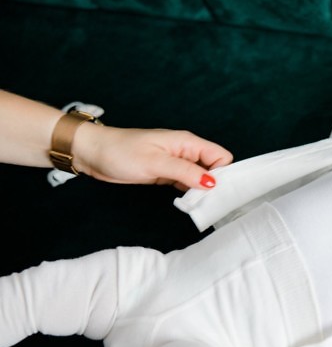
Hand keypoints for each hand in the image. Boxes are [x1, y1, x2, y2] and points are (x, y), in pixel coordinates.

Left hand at [73, 123, 232, 189]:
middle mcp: (185, 151)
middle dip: (215, 184)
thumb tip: (212, 183)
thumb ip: (185, 172)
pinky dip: (190, 193)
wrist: (93, 153)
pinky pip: (187, 183)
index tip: (217, 191)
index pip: (220, 156)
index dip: (224, 173)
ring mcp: (176, 162)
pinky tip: (187, 202)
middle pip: (214, 167)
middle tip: (208, 202)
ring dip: (202, 191)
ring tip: (198, 205)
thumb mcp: (155, 162)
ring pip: (202, 177)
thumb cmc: (121, 152)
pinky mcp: (167, 173)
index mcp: (187, 142)